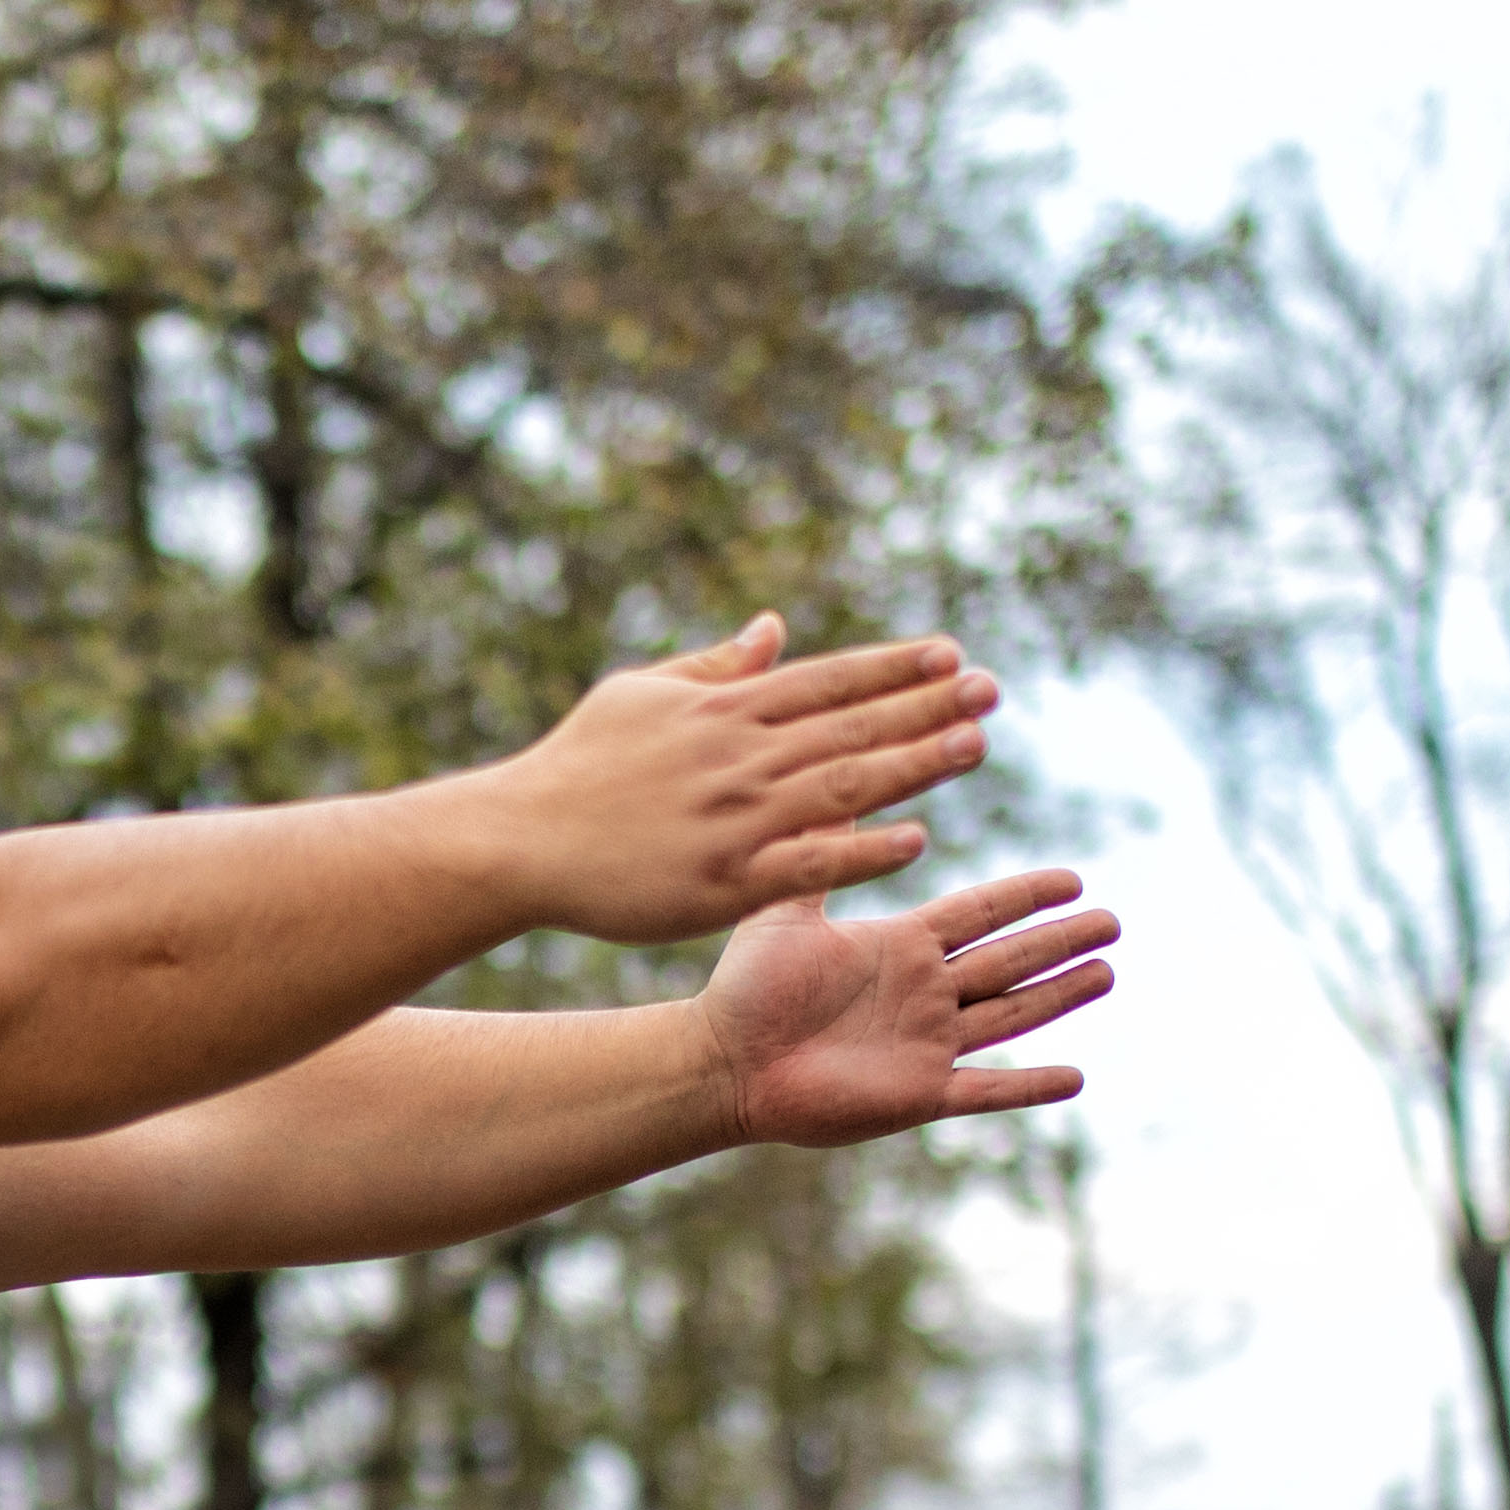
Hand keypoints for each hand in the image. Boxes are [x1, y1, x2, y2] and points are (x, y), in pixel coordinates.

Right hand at [486, 616, 1000, 945]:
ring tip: (975, 746)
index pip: (828, 681)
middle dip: (928, 707)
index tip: (951, 656)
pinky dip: (863, 851)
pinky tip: (915, 840)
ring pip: (844, 787)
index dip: (894, 668)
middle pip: (852, 727)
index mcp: (723, 710)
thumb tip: (777, 627)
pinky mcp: (723, 883)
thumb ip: (717, 665)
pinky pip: (809, 865)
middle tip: (991, 691)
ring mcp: (735, 821)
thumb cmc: (576, 766)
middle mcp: (739, 758)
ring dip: (916, 766)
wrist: (518, 841)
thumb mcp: (642, 694)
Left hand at [702, 866, 1116, 1146]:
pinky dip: (1029, 1086)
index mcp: (900, 947)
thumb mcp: (787, 909)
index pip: (980, 913)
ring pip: (1010, 1015)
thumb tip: (826, 783)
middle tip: (1112, 921)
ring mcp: (925, 1044)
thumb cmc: (745, 988)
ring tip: (1106, 972)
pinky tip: (1075, 1079)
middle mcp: (923, 993)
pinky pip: (986, 1091)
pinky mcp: (917, 1093)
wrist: (722, 1061)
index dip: (1026, 896)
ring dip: (1059, 995)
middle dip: (1060, 941)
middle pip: (1009, 960)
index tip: (1073, 879)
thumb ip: (819, 853)